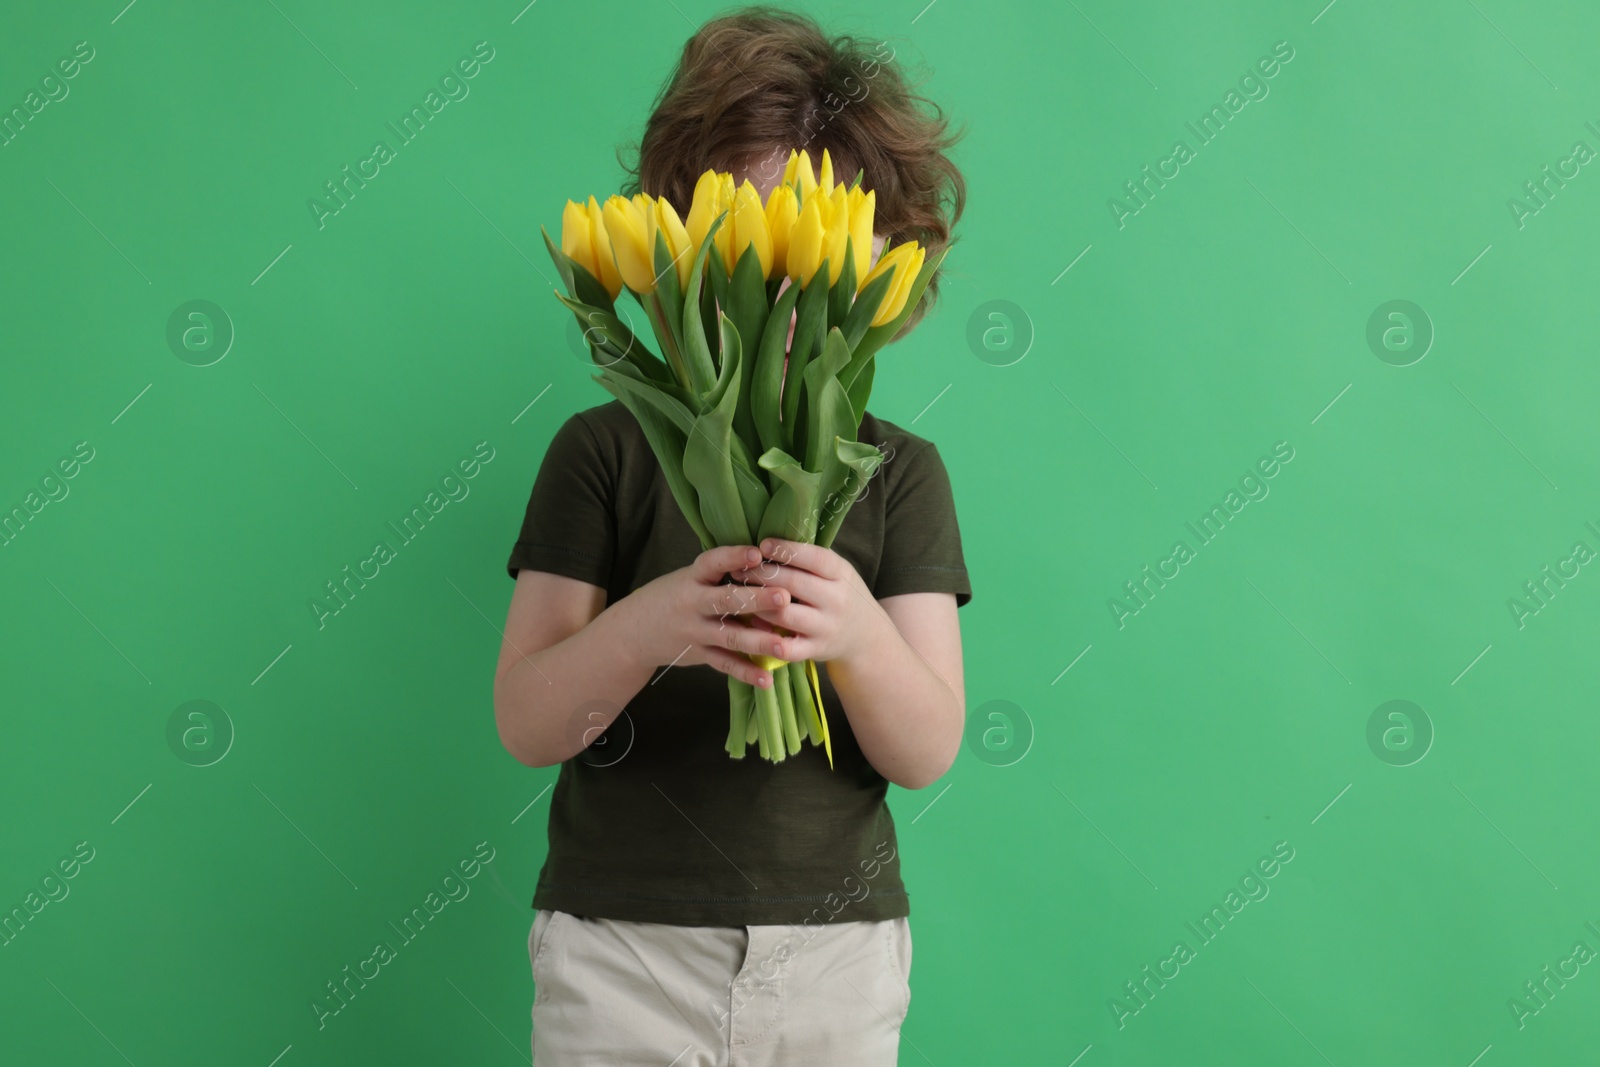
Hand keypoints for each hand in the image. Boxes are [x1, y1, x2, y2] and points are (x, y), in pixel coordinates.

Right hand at [615, 544, 792, 688]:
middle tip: (784, 597)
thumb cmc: (672, 598)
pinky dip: (746, 673)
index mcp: (691, 579)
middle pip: (726, 600)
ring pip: (729, 636)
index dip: (733, 557)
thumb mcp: (688, 579)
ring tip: (783, 645)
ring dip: (758, 641)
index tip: (757, 552)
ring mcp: (695, 632)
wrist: (633, 633)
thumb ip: (721, 576)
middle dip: (756, 599)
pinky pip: (724, 664)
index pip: (712, 563)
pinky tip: (767, 679)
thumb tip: (766, 571)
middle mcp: (693, 604)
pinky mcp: (699, 655)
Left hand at [728, 538, 886, 665]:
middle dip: (761, 574)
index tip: (762, 544)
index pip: (814, 558)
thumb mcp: (838, 572)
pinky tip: (751, 625)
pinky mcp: (816, 650)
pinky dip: (766, 637)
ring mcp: (827, 627)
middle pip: (793, 584)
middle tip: (737, 569)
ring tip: (738, 594)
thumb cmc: (841, 594)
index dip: (787, 550)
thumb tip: (768, 541)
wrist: (867, 637)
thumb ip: (810, 559)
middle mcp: (837, 600)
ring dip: (757, 603)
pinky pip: (788, 648)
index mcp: (842, 574)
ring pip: (784, 614)